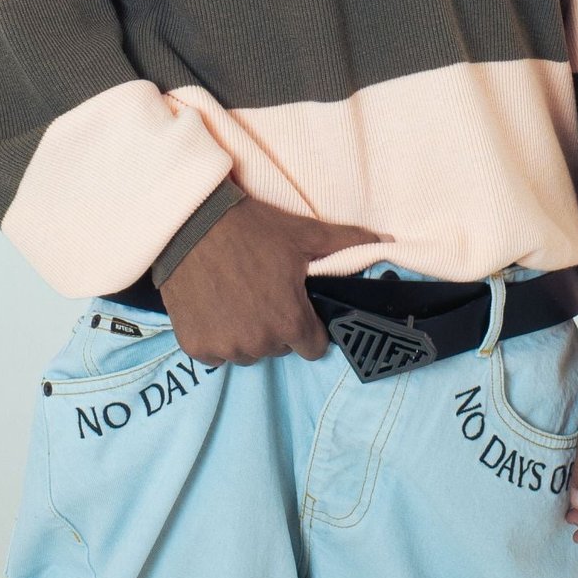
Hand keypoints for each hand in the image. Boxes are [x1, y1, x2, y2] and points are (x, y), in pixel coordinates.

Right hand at [158, 196, 391, 365]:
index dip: (308, 325)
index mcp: (291, 322)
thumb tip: (387, 241)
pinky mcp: (196, 346)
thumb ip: (348, 243)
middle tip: (264, 292)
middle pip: (279, 348)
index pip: (314, 347)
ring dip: (246, 334)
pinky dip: (216, 337)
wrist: (191, 223)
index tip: (296, 304)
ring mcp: (225, 347)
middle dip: (276, 327)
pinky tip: (214, 306)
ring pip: (247, 353)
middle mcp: (259, 343)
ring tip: (237, 297)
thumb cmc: (251, 228)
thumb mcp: (304, 234)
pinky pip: (215, 354)